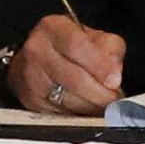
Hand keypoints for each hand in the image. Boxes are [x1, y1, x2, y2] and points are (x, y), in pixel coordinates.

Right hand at [10, 15, 126, 116]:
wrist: (35, 58)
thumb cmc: (68, 45)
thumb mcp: (93, 36)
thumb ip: (110, 48)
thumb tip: (115, 72)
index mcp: (52, 28)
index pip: (76, 46)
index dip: (99, 66)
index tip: (115, 80)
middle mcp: (36, 51)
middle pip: (73, 78)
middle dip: (99, 93)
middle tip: (115, 99)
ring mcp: (30, 78)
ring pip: (66, 100)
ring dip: (91, 107)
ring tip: (105, 106)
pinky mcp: (29, 101)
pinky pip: (59, 113)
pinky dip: (78, 115)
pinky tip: (89, 111)